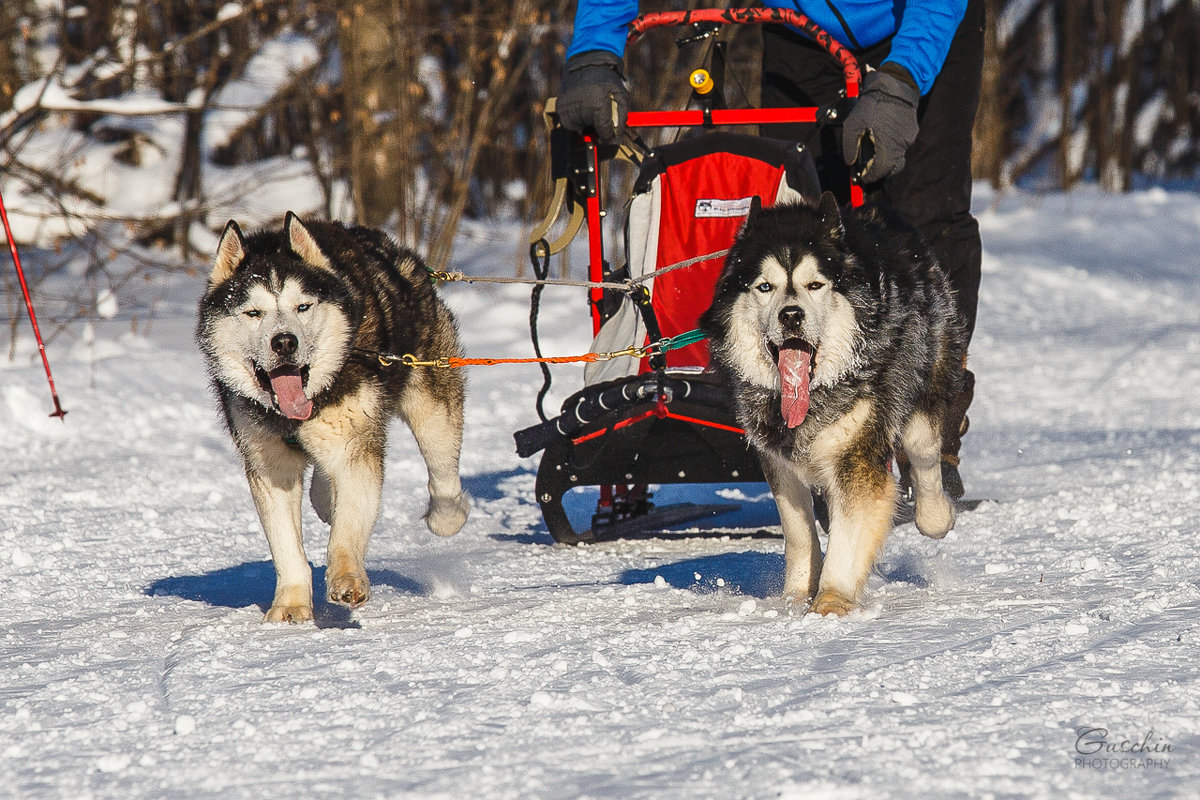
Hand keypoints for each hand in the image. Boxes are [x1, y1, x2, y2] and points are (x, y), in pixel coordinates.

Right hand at [557, 50, 628, 144]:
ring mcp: (569, 108)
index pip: (604, 132)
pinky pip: (569, 122)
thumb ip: (621, 117)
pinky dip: (575, 119)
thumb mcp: (621, 94)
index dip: (608, 137)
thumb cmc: (607, 78)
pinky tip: (581, 107)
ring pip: (579, 128)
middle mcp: (582, 109)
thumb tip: (616, 137)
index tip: (610, 137)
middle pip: (591, 130)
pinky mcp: (560, 107)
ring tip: (590, 107)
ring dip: (586, 123)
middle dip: (597, 126)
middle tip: (600, 112)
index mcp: (598, 106)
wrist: (586, 62)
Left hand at [843, 63, 919, 182]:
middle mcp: (901, 146)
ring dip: (885, 157)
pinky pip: (901, 144)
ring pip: (897, 155)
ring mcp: (908, 138)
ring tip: (874, 149)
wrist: (895, 85)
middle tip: (868, 169)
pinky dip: (891, 145)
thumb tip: (851, 162)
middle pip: (892, 167)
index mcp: (887, 147)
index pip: (881, 172)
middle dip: (879, 170)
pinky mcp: (912, 130)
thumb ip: (850, 147)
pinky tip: (882, 136)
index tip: (863, 178)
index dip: (871, 177)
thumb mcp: (853, 125)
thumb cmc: (872, 105)